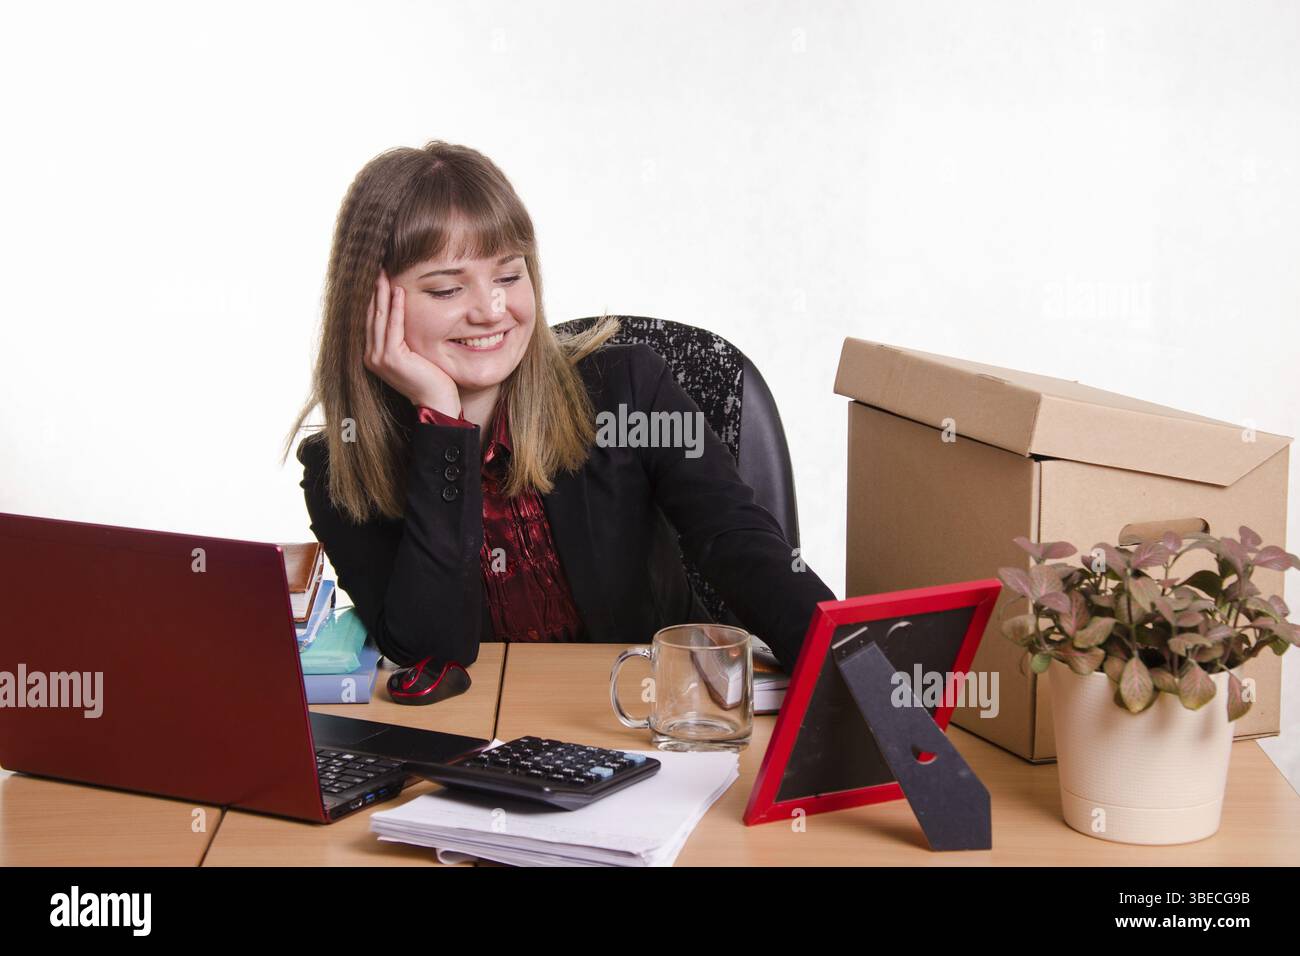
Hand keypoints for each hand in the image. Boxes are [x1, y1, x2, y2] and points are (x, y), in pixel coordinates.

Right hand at [364, 269, 460, 415]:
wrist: (436, 400)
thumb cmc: (430, 377)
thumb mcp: (412, 353)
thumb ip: (403, 337)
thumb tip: (406, 313)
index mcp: (373, 355)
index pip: (371, 320)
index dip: (373, 298)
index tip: (378, 276)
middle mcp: (371, 356)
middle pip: (371, 315)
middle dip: (374, 291)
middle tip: (378, 268)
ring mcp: (379, 358)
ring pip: (378, 318)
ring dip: (381, 294)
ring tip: (384, 273)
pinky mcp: (391, 358)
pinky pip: (392, 326)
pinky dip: (395, 308)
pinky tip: (398, 291)